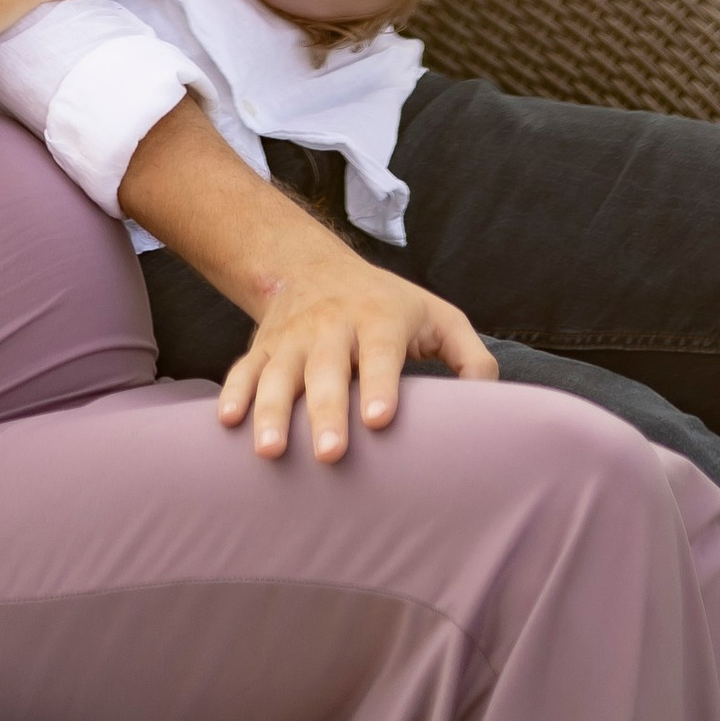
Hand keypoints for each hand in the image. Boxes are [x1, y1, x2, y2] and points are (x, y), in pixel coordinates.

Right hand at [219, 247, 494, 461]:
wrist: (314, 266)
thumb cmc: (390, 306)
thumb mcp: (438, 317)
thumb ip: (471, 358)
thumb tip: (492, 407)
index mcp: (379, 318)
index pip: (381, 351)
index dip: (380, 384)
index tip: (378, 419)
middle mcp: (332, 326)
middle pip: (327, 369)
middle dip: (326, 411)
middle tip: (330, 454)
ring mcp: (292, 337)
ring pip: (279, 373)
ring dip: (272, 410)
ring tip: (270, 451)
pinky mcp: (263, 348)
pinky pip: (244, 370)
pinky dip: (234, 394)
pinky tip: (228, 424)